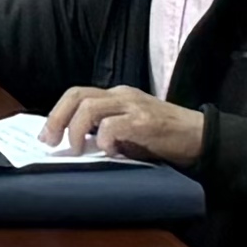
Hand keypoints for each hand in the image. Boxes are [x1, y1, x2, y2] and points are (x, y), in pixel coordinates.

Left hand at [45, 84, 205, 164]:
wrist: (200, 136)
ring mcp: (133, 106)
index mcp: (116, 95)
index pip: (76, 94)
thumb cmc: (163, 136)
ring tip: (77, 150)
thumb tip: (73, 143)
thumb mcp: (129, 129)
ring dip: (76, 130)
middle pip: (76, 96)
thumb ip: (104, 129)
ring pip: (89, 107)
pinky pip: (113, 126)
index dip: (56, 113)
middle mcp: (121, 95)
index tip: (45, 136)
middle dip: (56, 118)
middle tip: (50, 142)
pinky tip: (110, 152)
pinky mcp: (145, 122)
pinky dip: (104, 140)